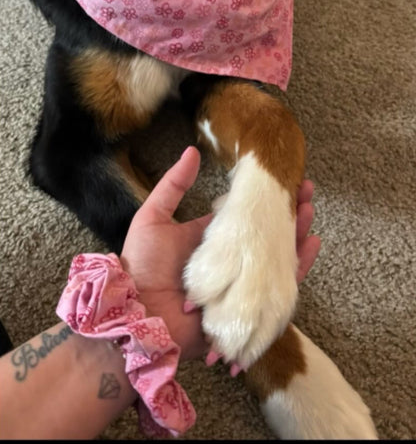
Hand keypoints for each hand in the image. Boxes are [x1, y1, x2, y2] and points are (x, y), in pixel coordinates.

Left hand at [120, 146, 319, 362]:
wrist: (138, 314)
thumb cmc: (141, 266)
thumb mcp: (152, 217)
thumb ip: (173, 186)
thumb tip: (192, 151)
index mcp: (211, 241)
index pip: (244, 216)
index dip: (262, 199)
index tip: (281, 177)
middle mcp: (230, 262)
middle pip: (266, 234)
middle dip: (287, 211)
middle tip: (305, 188)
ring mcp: (242, 283)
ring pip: (278, 256)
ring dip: (297, 233)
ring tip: (310, 209)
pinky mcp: (250, 305)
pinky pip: (280, 288)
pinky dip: (299, 267)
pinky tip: (311, 245)